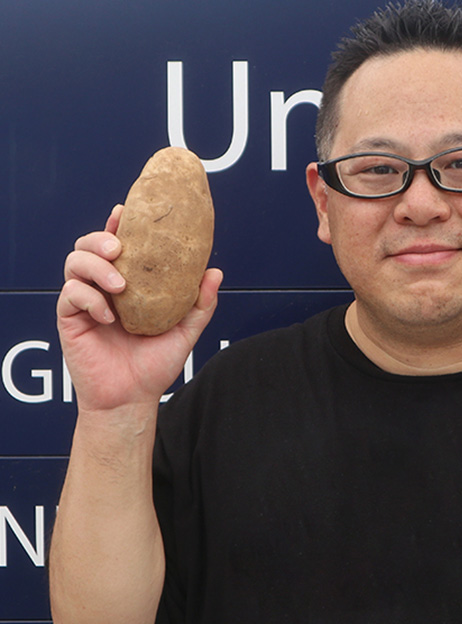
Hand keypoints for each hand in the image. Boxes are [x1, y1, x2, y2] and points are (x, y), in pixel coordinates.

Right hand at [57, 205, 222, 412]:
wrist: (133, 398)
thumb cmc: (156, 364)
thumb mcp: (185, 331)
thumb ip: (200, 302)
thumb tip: (215, 271)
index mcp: (128, 284)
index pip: (117, 245)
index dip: (118, 224)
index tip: (127, 211)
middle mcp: (103, 287)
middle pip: (88, 245)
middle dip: (100, 237)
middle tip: (120, 247)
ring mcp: (84, 301)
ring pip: (74, 263)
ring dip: (96, 266)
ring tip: (119, 284)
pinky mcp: (70, 319)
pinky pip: (69, 295)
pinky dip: (88, 298)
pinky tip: (108, 315)